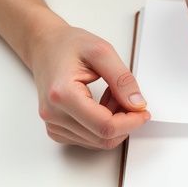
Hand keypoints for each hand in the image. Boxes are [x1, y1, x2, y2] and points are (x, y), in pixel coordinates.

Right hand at [29, 24, 150, 148]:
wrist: (45, 46)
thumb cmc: (67, 45)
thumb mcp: (102, 52)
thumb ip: (122, 80)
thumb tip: (137, 105)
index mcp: (62, 94)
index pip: (105, 126)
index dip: (131, 123)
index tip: (143, 111)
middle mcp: (53, 114)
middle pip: (102, 138)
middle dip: (124, 122)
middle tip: (128, 99)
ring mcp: (53, 124)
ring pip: (97, 141)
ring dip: (113, 123)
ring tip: (111, 96)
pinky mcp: (56, 129)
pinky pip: (88, 139)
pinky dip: (102, 126)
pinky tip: (101, 106)